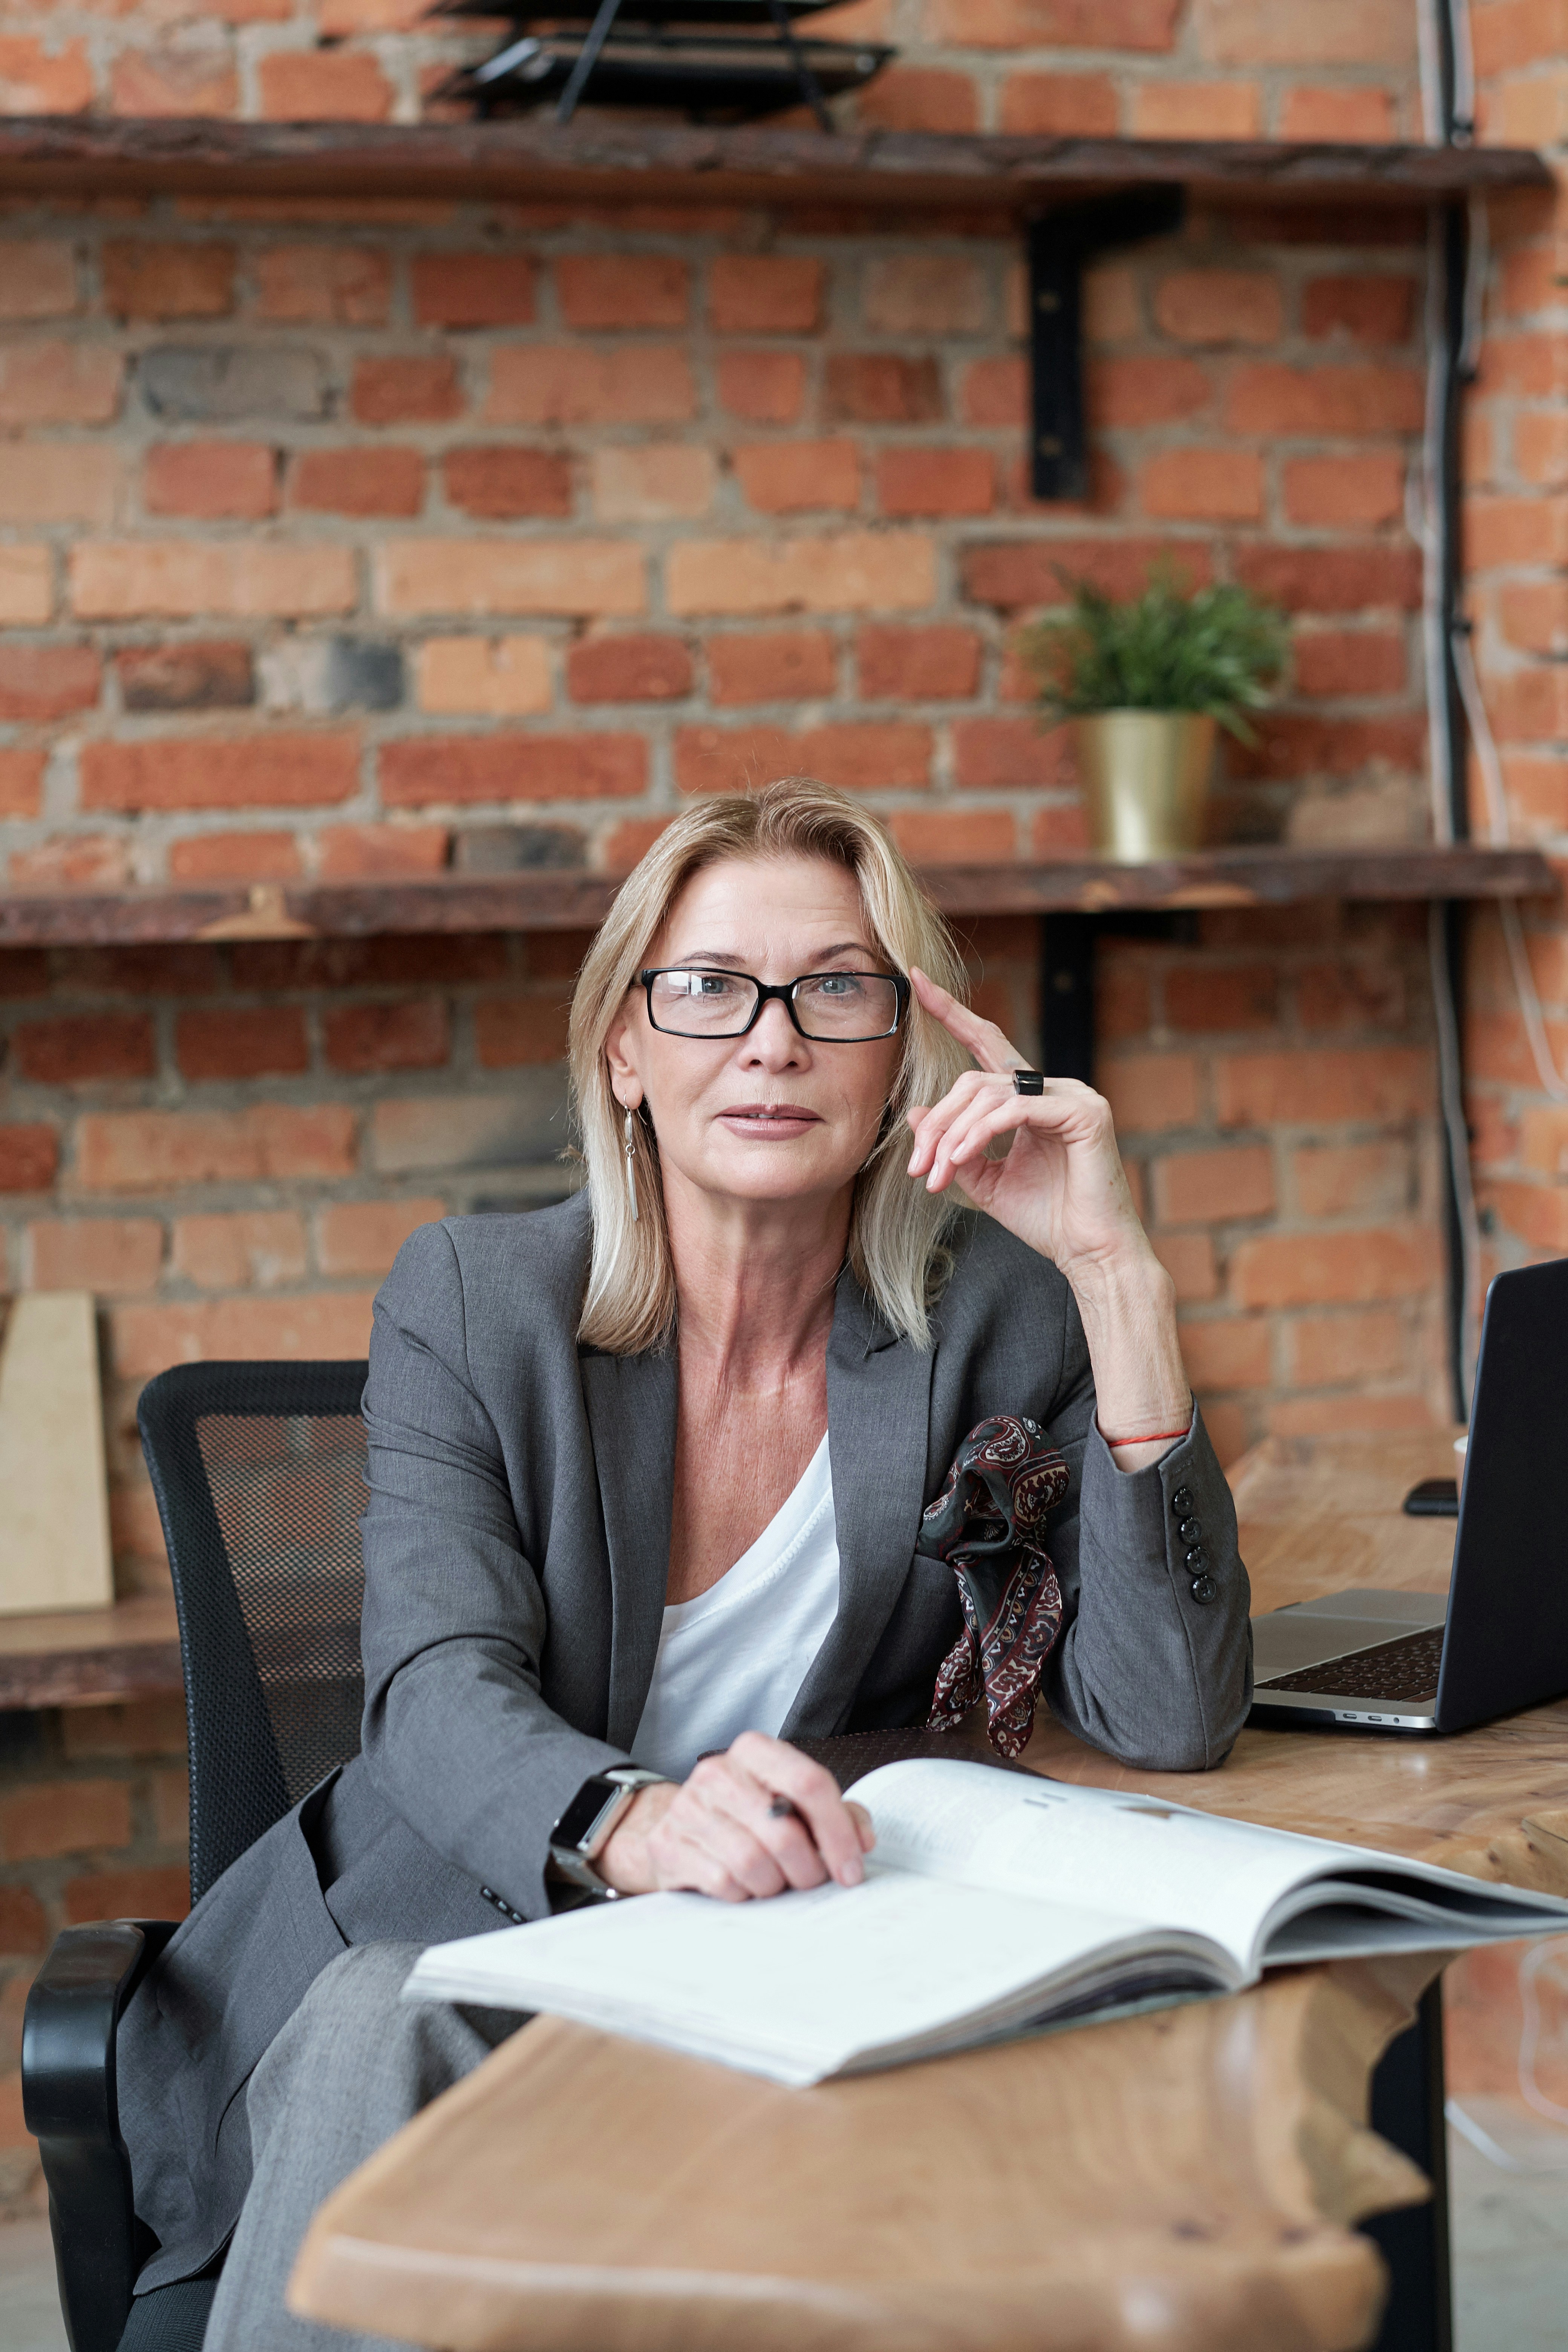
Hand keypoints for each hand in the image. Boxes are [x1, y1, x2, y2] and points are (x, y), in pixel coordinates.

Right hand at [596, 1732, 875, 1901]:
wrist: (680, 1826)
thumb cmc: (749, 1815)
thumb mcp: (795, 1803)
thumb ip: (839, 1814)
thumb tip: (862, 1840)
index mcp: (755, 1751)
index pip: (809, 1783)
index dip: (838, 1832)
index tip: (851, 1869)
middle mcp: (718, 1772)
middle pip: (782, 1831)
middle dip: (808, 1869)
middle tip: (811, 1879)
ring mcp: (688, 1808)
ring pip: (752, 1862)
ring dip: (774, 1884)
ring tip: (776, 1880)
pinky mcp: (668, 1845)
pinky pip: (722, 1882)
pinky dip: (743, 1893)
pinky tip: (744, 1884)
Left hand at [904, 967, 1152, 1284]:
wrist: (1088, 1252)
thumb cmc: (1045, 1218)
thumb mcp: (985, 1179)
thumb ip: (953, 1145)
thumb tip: (915, 1113)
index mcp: (1031, 1098)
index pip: (987, 1043)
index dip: (952, 1013)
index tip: (916, 982)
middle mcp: (1054, 1088)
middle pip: (974, 1080)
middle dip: (938, 1122)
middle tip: (917, 1169)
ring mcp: (1073, 1095)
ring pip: (989, 1094)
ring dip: (952, 1135)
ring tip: (937, 1175)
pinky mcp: (1085, 1112)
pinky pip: (1014, 1110)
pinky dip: (979, 1133)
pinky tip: (960, 1160)